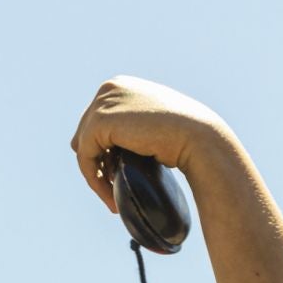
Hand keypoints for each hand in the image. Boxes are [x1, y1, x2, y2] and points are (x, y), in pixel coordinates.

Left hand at [69, 77, 235, 213]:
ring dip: (96, 175)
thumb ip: (129, 127)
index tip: (113, 177)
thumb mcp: (150, 125)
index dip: (101, 152)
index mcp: (121, 85)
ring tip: (113, 198)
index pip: (96, 123)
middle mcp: (109, 87)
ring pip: (83, 148)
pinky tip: (111, 196)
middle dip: (97, 163)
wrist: (198, 137)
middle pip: (85, 135)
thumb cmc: (183, 135)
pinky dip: (95, 179)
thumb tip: (106, 146)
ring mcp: (103, 102)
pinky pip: (85, 157)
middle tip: (112, 190)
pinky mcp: (100, 121)